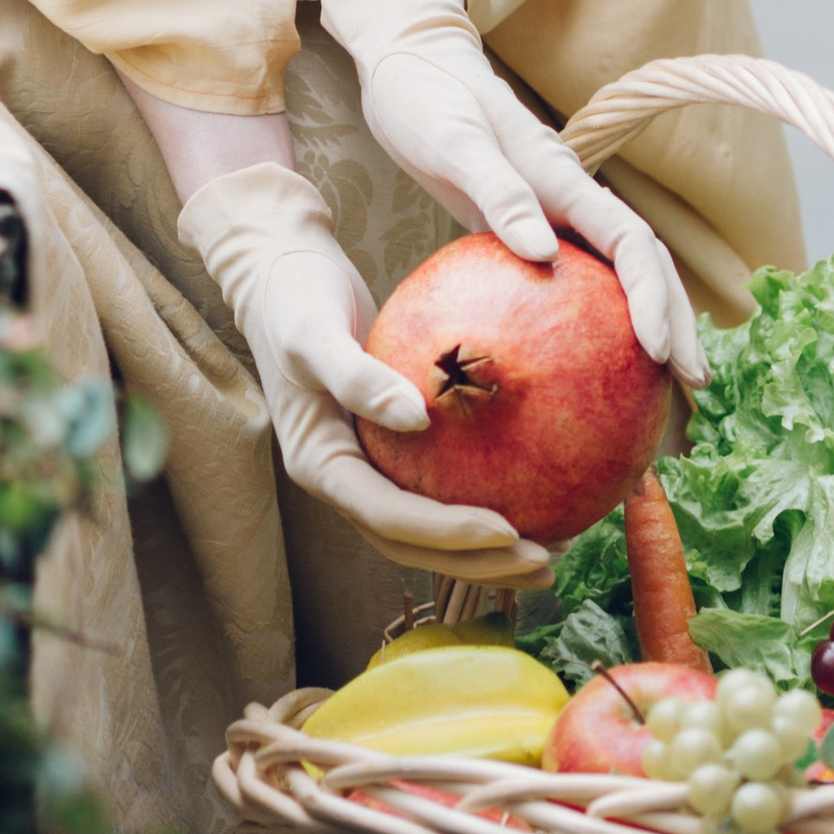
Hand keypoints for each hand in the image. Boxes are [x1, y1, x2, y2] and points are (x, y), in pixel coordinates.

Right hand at [175, 159, 549, 582]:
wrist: (280, 272)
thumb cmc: (295, 296)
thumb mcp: (314, 331)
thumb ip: (358, 376)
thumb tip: (417, 418)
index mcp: (320, 465)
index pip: (389, 518)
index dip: (448, 535)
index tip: (508, 530)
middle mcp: (343, 478)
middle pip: (413, 544)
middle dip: (477, 561)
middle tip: (545, 560)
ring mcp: (364, 465)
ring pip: (428, 529)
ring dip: (486, 548)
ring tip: (554, 547)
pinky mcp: (387, 445)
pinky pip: (437, 484)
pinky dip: (483, 495)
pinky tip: (539, 485)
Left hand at [321, 0, 703, 382]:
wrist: (408, 60)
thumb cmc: (427, 97)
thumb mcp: (455, 141)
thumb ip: (498, 192)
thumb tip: (542, 254)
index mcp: (561, 178)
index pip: (630, 242)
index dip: (654, 296)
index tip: (661, 351)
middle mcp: (567, 195)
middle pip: (640, 262)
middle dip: (675, 319)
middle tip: (694, 385)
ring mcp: (549, 208)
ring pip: (613, 269)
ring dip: (646, 317)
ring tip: (661, 382)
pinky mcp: (524, 219)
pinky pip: (571, 274)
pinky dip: (592, 312)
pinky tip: (584, 353)